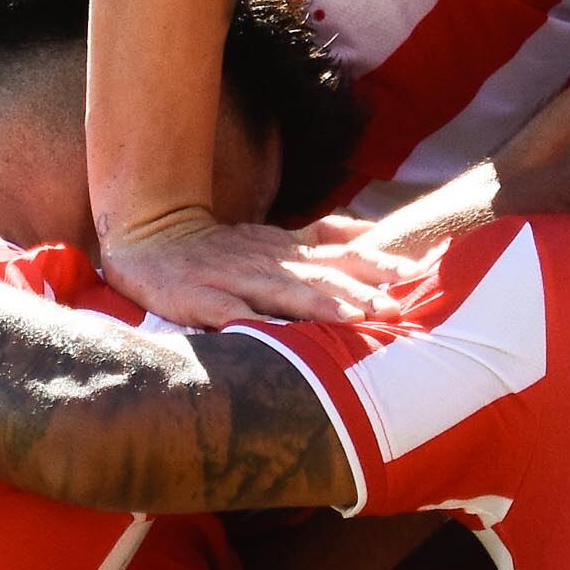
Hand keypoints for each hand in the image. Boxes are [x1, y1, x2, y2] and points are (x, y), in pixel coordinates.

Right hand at [102, 209, 412, 329]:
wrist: (151, 236)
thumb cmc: (223, 247)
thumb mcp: (278, 238)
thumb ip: (324, 239)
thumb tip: (374, 235)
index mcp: (288, 250)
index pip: (342, 253)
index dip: (379, 261)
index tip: (418, 271)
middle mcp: (268, 262)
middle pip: (321, 275)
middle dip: (359, 292)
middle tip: (395, 308)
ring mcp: (233, 278)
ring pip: (282, 291)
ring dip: (319, 305)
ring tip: (352, 320)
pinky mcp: (197, 296)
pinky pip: (223, 310)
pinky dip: (245, 321)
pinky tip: (264, 334)